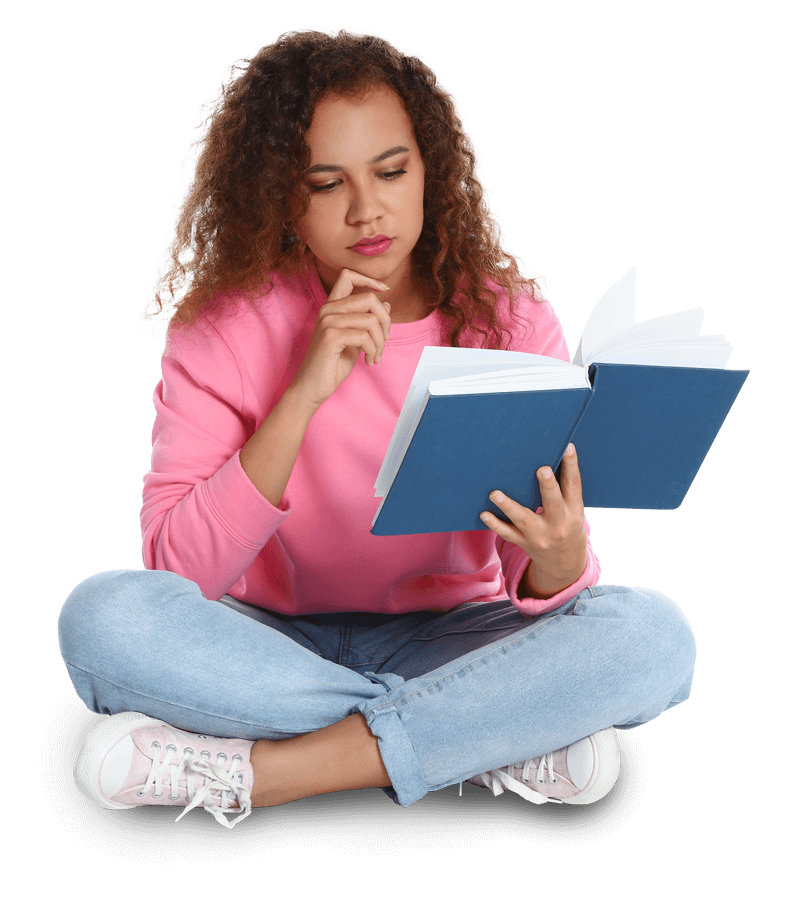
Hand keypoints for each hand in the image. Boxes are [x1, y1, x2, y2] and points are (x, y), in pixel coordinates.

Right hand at [290, 268, 391, 409]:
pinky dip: (373, 351)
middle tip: (385, 340)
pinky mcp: (331, 337)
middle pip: (369, 298)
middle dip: (385, 320)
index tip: (385, 290)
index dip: (370, 279)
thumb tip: (387, 304)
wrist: (312, 388)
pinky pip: (365, 337)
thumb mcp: (355, 340)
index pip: (348, 275)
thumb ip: (367, 322)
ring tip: (376, 355)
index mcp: (332, 307)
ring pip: (371, 319)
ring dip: (381, 341)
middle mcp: (328, 310)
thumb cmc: (332, 365)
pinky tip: (369, 361)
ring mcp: (328, 322)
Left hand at [481, 443, 587, 599]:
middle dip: (548, 486)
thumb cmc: (567, 524)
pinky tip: (483, 514)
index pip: (574, 486)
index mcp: (573, 510)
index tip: (568, 447)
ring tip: (494, 493)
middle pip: (553, 503)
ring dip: (508, 506)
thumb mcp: (573, 508)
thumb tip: (546, 455)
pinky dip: (495, 524)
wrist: (564, 562)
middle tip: (542, 469)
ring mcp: (540, 535)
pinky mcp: (524, 543)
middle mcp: (558, 524)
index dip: (572, 466)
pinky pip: (508, 534)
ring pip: (524, 520)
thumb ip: (563, 488)